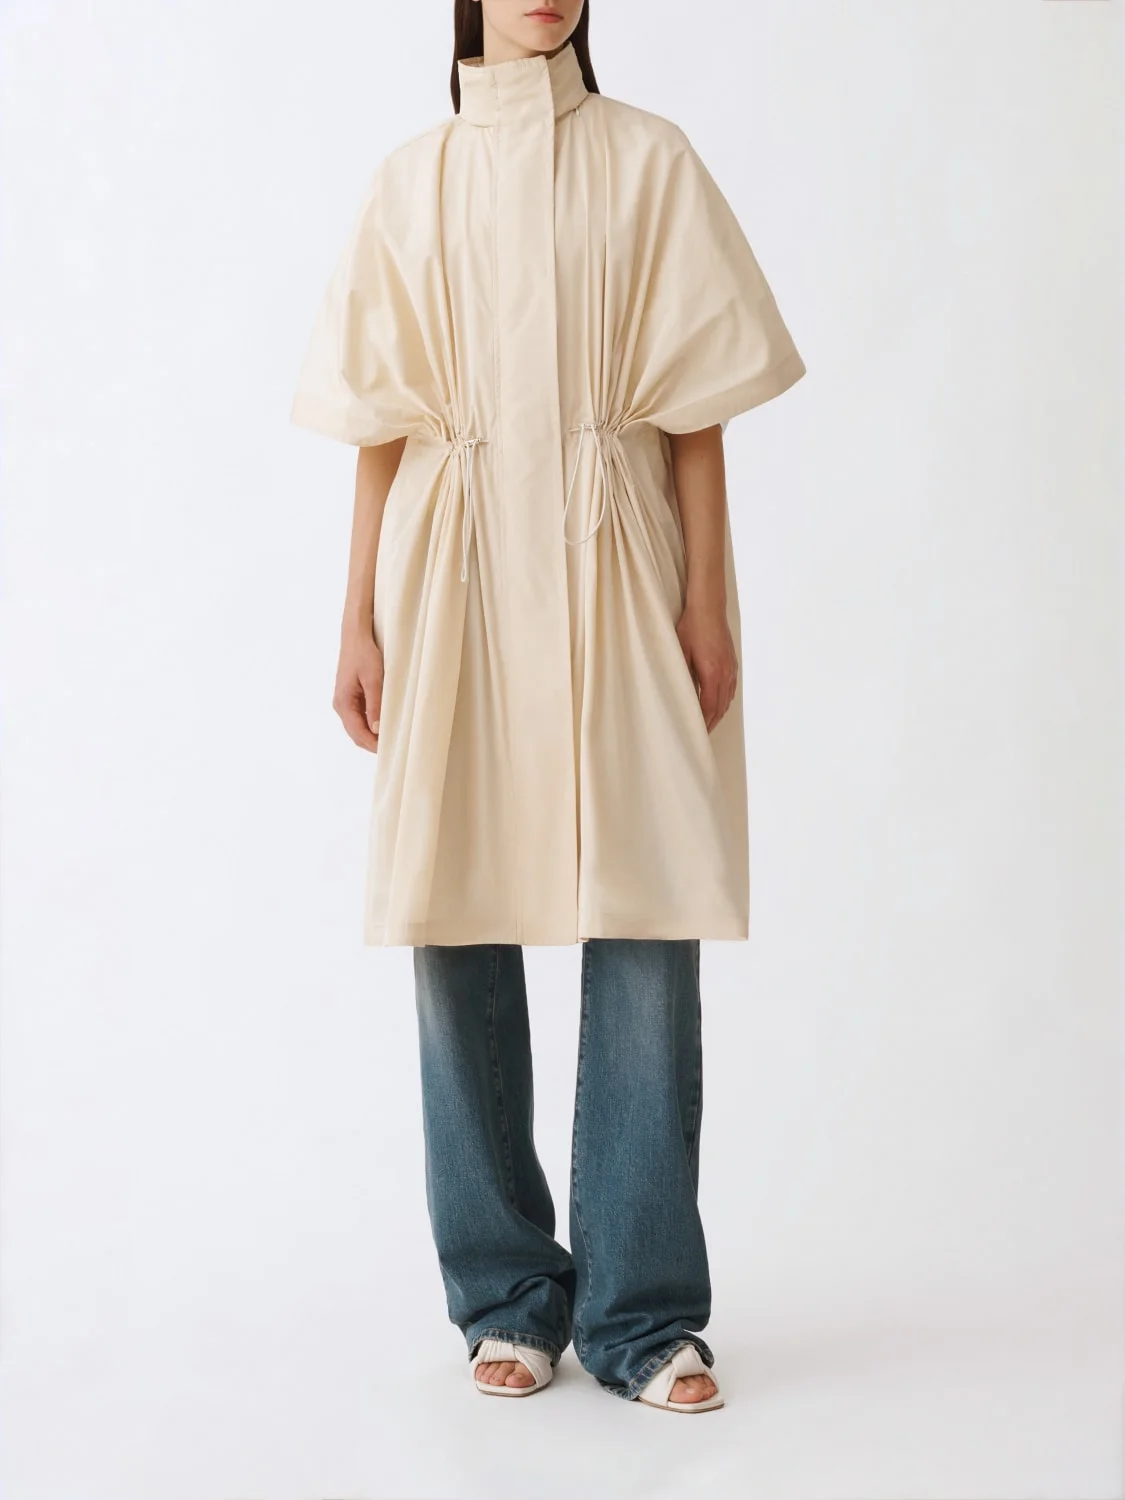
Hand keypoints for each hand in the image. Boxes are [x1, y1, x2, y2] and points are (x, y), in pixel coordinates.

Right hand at [334, 626, 382, 751]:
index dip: (373, 745)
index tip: (390, 750)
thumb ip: (375, 705)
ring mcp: (345, 702)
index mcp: (344, 703)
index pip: (358, 733)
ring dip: (372, 735)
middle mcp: (341, 705)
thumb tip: (376, 729)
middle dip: (373, 743)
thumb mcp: (373, 679)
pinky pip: (360, 717)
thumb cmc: (364, 654)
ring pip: (358, 727)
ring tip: (391, 739)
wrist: (356, 636)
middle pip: (356, 733)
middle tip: (393, 748)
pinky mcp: (351, 697)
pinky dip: (371, 724)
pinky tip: (384, 724)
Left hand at [675, 601, 737, 732]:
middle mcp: (725, 674)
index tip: (696, 733)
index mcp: (712, 673)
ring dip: (718, 713)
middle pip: (720, 707)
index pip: (709, 707)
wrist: (709, 607)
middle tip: (701, 735)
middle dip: (711, 722)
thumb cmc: (692, 626)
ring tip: (708, 723)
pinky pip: (730, 689)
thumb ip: (683, 674)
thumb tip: (679, 695)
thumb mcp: (681, 651)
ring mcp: (731, 668)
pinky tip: (718, 703)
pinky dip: (724, 701)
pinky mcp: (732, 662)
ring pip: (727, 699)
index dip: (703, 722)